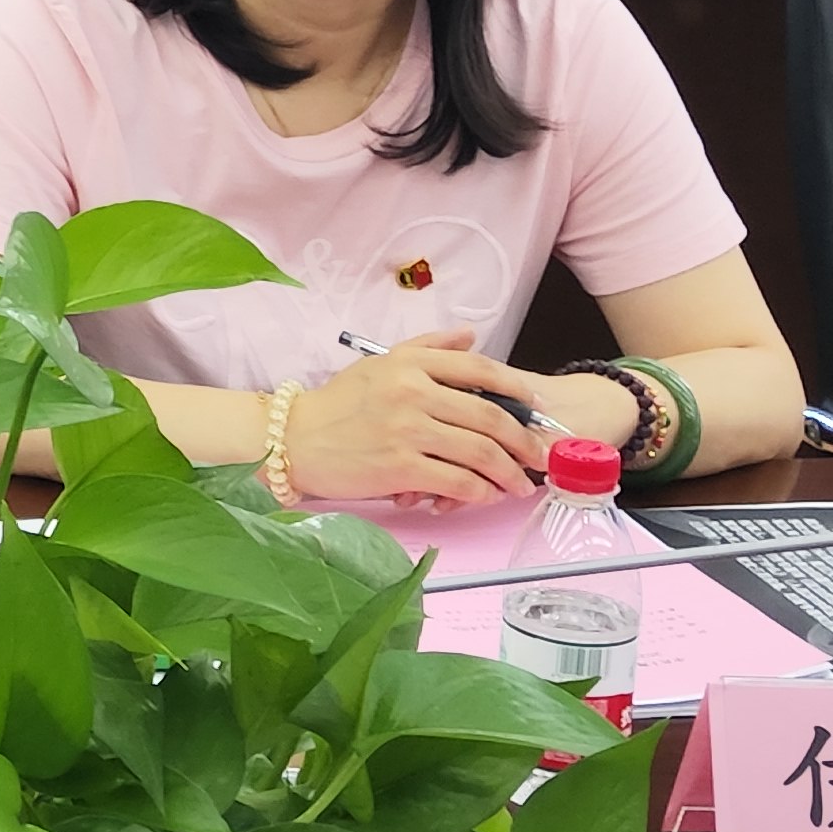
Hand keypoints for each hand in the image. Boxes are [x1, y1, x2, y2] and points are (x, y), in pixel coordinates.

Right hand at [277, 328, 557, 506]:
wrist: (295, 440)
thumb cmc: (338, 404)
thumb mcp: (380, 363)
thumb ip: (427, 347)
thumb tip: (470, 335)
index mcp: (410, 364)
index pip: (478, 368)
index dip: (515, 389)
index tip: (534, 406)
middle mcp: (412, 392)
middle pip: (489, 416)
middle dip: (524, 441)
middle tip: (538, 456)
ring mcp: (407, 430)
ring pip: (480, 452)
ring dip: (510, 472)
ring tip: (519, 484)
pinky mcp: (401, 467)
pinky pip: (458, 482)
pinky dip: (480, 492)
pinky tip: (485, 496)